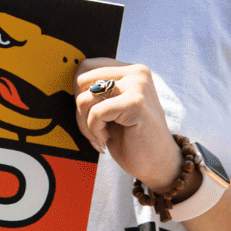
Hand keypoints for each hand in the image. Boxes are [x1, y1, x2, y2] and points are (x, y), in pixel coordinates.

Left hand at [75, 58, 183, 189]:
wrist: (158, 164)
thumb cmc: (131, 138)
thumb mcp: (111, 108)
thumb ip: (97, 91)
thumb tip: (73, 80)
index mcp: (130, 71)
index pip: (86, 66)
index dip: (78, 92)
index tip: (88, 114)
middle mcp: (136, 73)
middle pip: (81, 80)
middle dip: (79, 109)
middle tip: (93, 128)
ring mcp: (138, 85)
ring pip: (85, 98)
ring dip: (86, 124)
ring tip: (101, 135)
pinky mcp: (136, 103)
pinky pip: (95, 113)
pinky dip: (95, 130)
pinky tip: (108, 139)